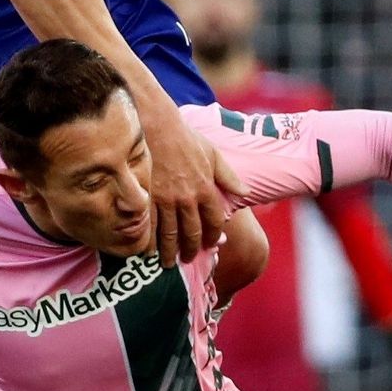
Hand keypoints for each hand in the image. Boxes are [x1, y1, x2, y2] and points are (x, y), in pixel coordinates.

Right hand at [144, 106, 247, 265]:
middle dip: (190, 249)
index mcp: (205, 189)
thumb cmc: (187, 139)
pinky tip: (148, 251)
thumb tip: (245, 193)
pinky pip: (148, 226)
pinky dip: (149, 242)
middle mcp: (187, 198)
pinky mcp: (147, 198)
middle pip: (191, 232)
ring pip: (169, 234)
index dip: (213, 236)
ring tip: (167, 263)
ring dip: (169, 252)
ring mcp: (166, 200)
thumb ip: (229, 177)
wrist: (157, 127)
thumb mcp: (214, 154)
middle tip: (187, 259)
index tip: (210, 244)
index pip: (213, 221)